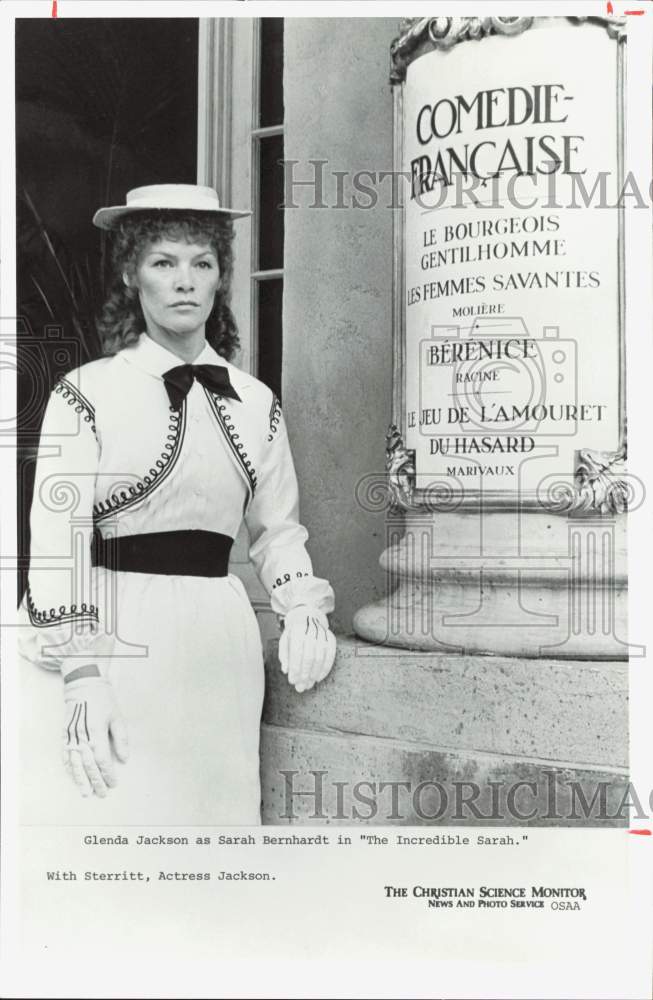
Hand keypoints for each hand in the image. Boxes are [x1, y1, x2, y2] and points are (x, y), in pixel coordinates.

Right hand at [62, 678, 128, 797]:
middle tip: (101, 794)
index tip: (114, 783)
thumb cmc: (103, 701)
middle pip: (88, 765)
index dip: (108, 773)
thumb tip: (124, 759)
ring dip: (80, 779)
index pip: (102, 759)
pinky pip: (65, 754)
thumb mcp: (117, 717)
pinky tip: (73, 776)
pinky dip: (69, 767)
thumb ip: (121, 739)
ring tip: (85, 792)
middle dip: (96, 781)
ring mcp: (71, 736)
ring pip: (75, 763)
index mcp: (97, 731)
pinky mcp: (64, 734)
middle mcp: (82, 736)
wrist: (83, 686)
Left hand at [279, 606, 336, 692]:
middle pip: (309, 657)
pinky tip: (319, 677)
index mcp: (298, 630)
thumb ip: (284, 654)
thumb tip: (285, 670)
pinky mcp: (331, 638)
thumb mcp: (284, 639)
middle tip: (301, 687)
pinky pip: (331, 654)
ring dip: (314, 673)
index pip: (297, 652)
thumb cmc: (294, 632)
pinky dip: (326, 667)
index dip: (295, 668)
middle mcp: (311, 631)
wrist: (307, 616)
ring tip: (309, 684)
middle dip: (305, 674)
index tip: (292, 681)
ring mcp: (323, 634)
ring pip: (320, 657)